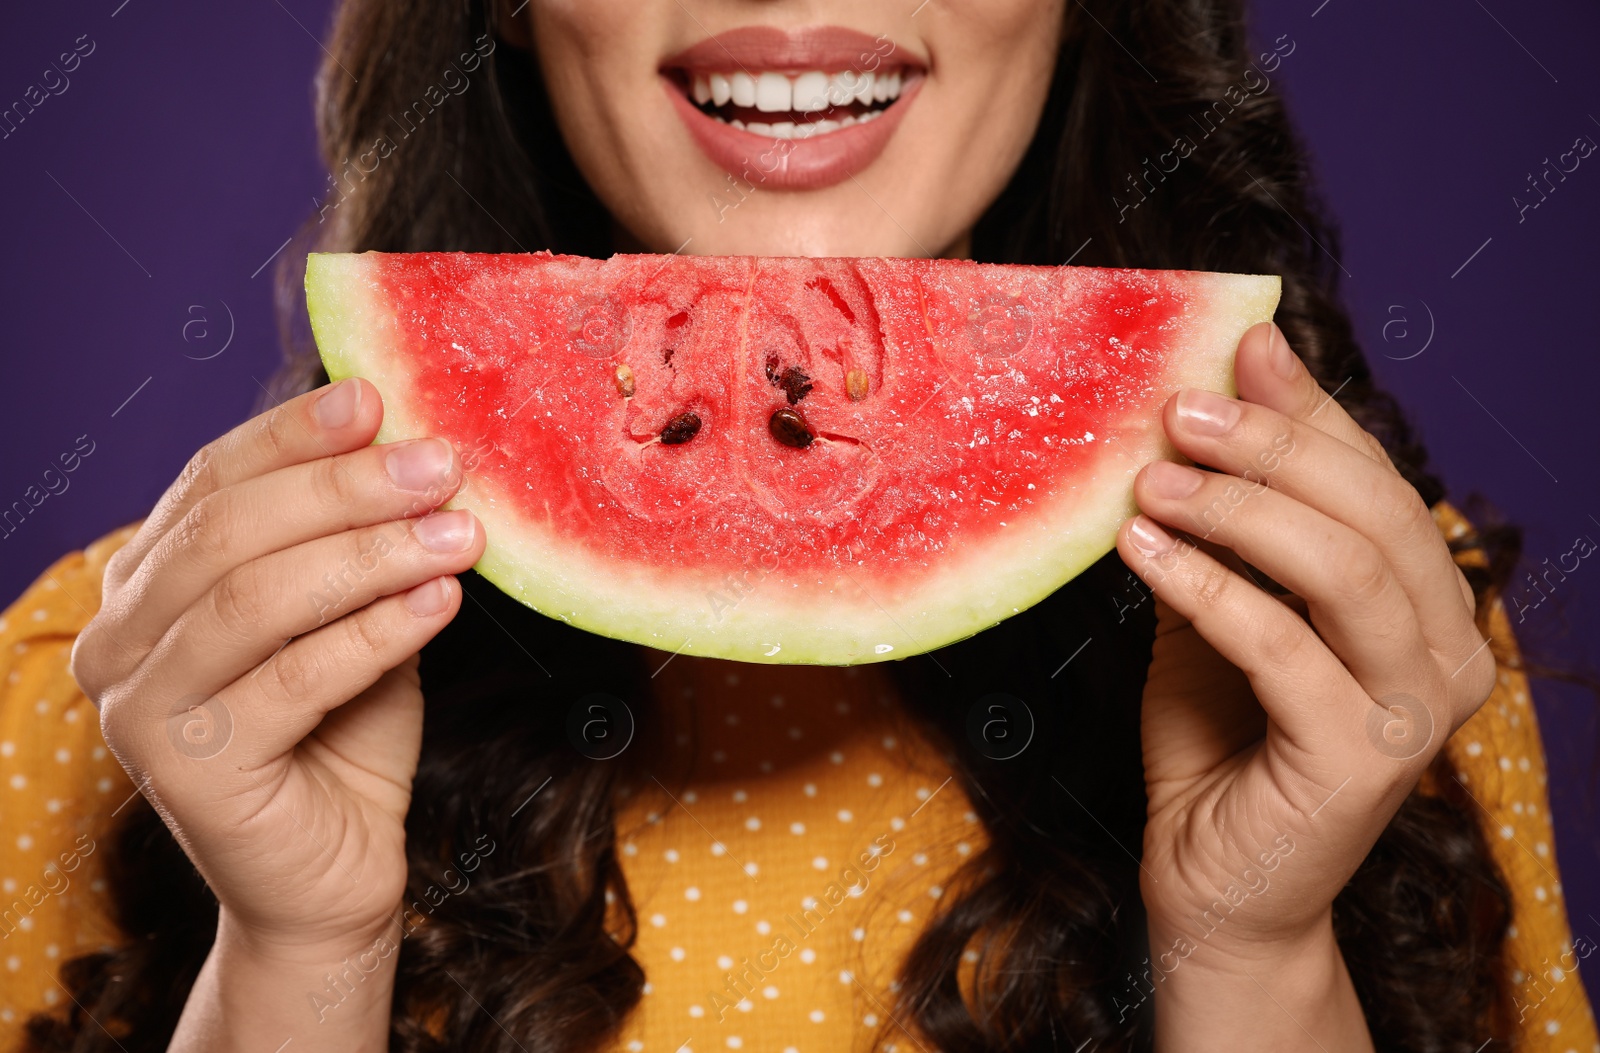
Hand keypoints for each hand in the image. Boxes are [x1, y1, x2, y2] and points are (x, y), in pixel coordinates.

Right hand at [71, 378, 484, 955]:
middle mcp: (118, 641)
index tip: (380, 397)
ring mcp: (139, 711)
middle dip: (346, 488)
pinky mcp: (186, 773)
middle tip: (442, 464)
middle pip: (230, 532)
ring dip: (372, 555)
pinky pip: (292, 679)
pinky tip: (441, 603)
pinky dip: (375, 632)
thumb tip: (408, 441)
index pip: (211, 482)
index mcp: (144, 585)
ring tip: (460, 533)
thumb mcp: (352, 616)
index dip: (294, 435)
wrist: (336, 872)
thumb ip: (355, 542)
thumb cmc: (344, 735)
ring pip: (256, 600)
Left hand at [1113, 323, 1495, 1045]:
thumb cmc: (1219, 741)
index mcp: (1427, 604)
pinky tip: (1140, 548)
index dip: (1312, 408)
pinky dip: (1207, 586)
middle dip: (1273, 446)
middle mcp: (1447, 652)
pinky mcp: (1363, 761)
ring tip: (1150, 479)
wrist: (1215, 883)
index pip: (1378, 480)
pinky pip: (1283, 647)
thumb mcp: (1222, 609)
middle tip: (1179, 408)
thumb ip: (1232, 523)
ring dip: (1241, 508)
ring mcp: (1415, 711)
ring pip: (1346, 569)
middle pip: (1374, 512)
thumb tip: (1207, 397)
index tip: (1243, 343)